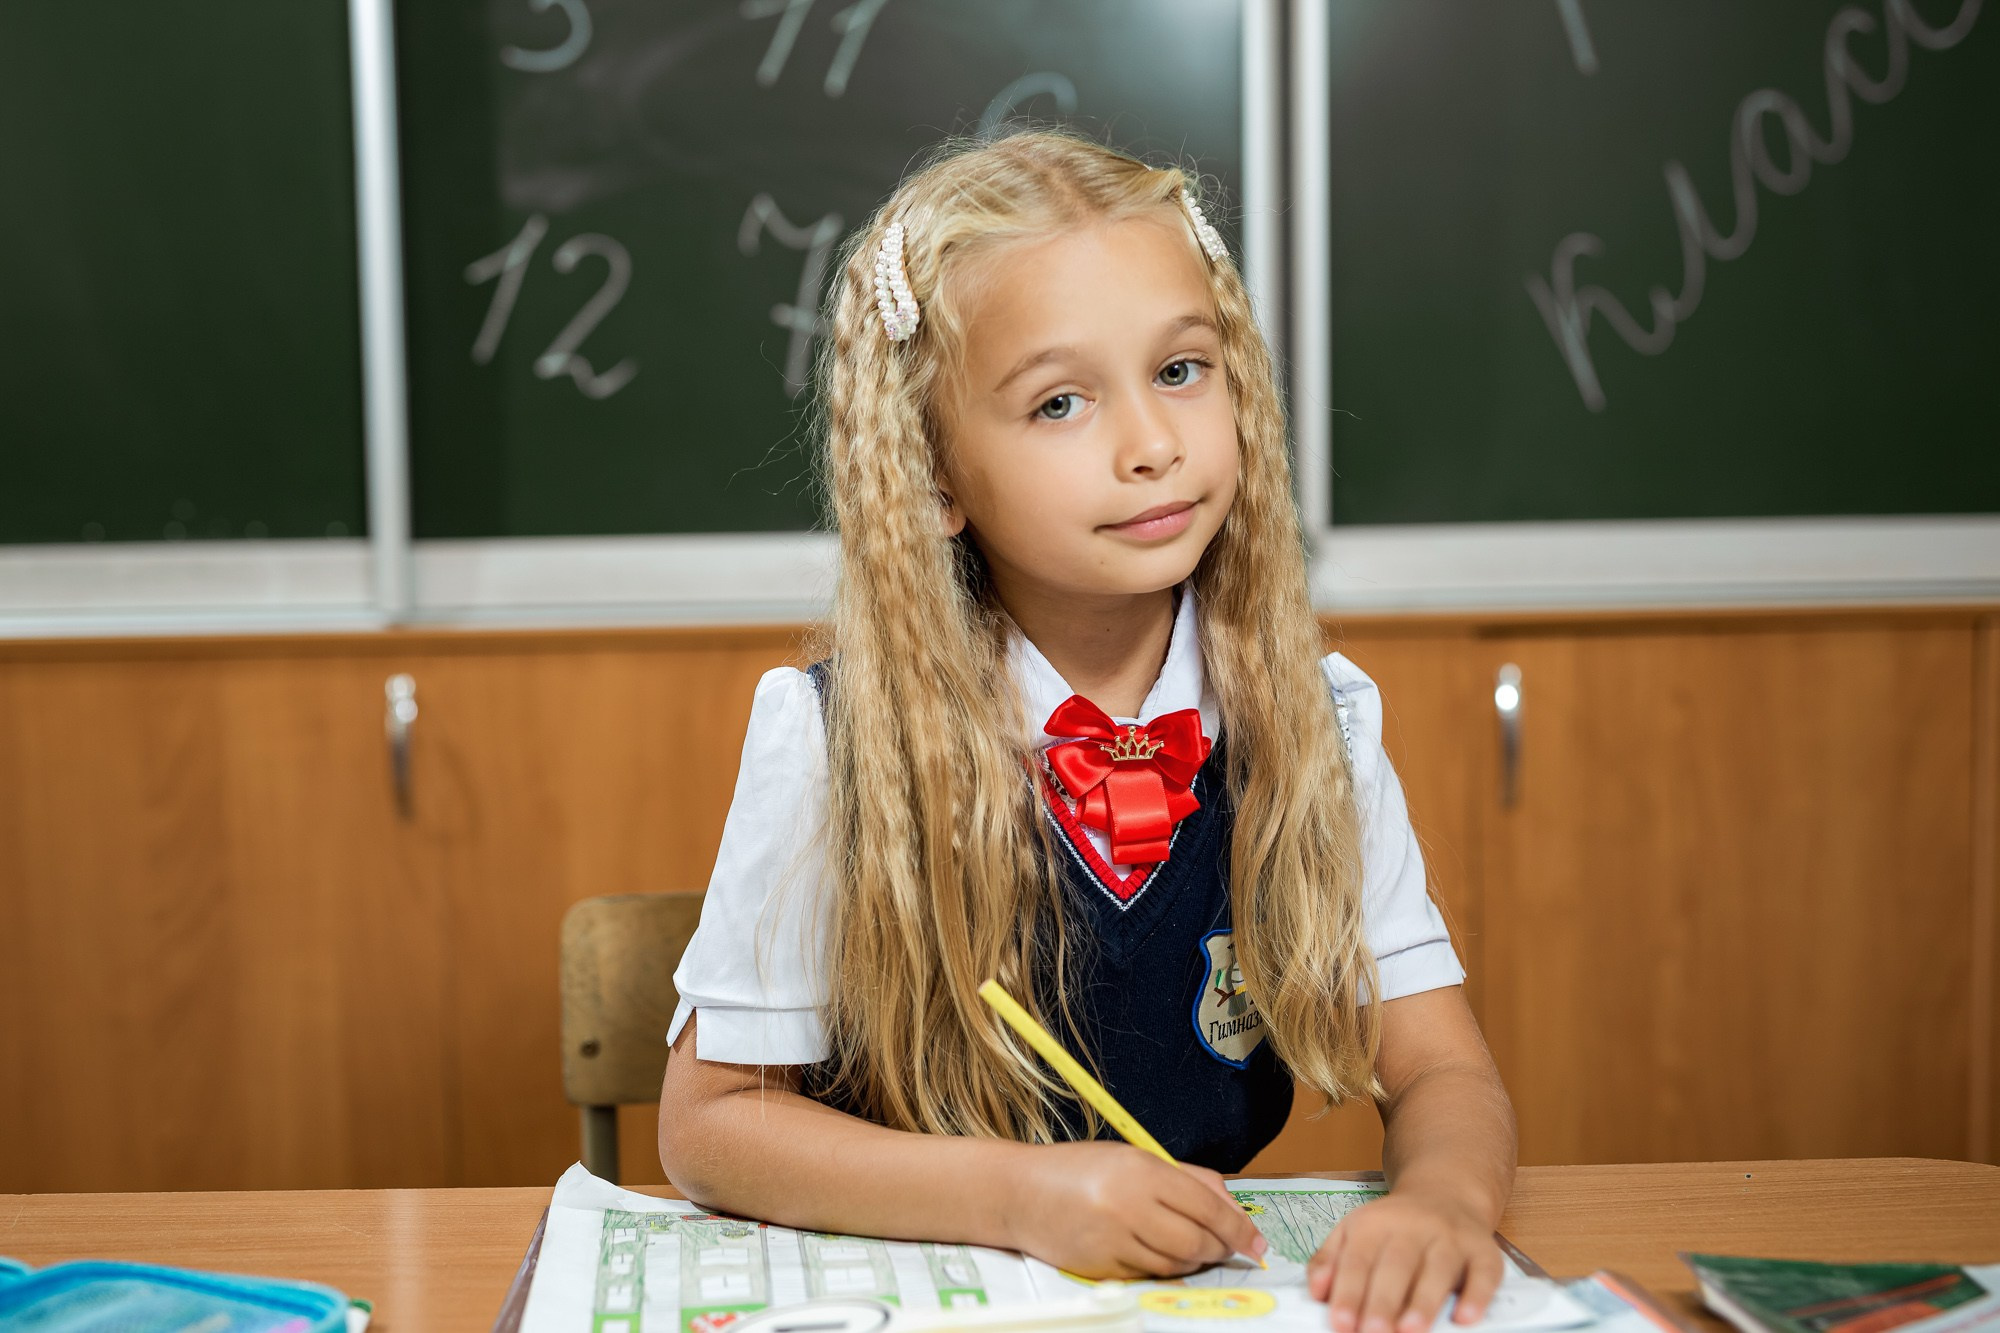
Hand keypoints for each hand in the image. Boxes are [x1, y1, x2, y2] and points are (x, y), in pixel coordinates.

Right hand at [1000, 1142, 1267, 1278]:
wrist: (1019, 1192)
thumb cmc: (1081, 1170)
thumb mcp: (1136, 1158)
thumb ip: (1189, 1178)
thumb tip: (1235, 1209)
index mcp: (1141, 1169)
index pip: (1207, 1205)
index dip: (1239, 1228)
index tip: (1256, 1243)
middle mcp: (1127, 1203)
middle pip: (1197, 1240)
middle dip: (1221, 1249)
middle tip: (1228, 1249)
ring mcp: (1112, 1238)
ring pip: (1176, 1263)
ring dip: (1195, 1262)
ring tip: (1194, 1250)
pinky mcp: (1100, 1266)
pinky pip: (1148, 1275)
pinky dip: (1164, 1269)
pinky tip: (1160, 1255)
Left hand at [1308, 1188, 1504, 1332]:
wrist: (1445, 1193)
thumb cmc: (1394, 1225)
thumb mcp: (1354, 1231)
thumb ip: (1329, 1260)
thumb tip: (1316, 1292)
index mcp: (1375, 1224)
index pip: (1359, 1260)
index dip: (1349, 1293)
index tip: (1341, 1324)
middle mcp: (1414, 1227)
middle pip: (1396, 1265)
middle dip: (1383, 1301)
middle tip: (1372, 1332)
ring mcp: (1451, 1237)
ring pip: (1438, 1269)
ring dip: (1424, 1302)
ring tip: (1410, 1330)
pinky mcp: (1483, 1250)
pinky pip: (1484, 1272)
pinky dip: (1476, 1295)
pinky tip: (1465, 1317)